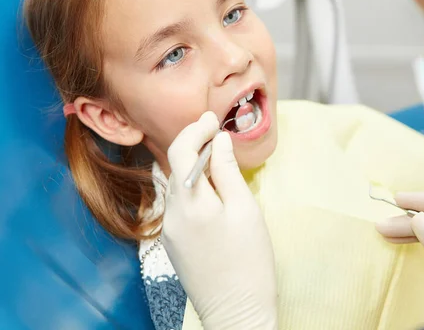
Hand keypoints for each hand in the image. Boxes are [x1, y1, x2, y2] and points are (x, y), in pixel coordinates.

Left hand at [161, 112, 277, 329]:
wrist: (236, 312)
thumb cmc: (249, 261)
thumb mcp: (245, 210)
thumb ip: (228, 171)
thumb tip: (219, 141)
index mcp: (189, 204)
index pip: (181, 151)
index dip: (196, 129)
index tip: (213, 117)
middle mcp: (171, 215)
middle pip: (175, 167)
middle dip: (194, 144)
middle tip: (217, 130)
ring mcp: (169, 231)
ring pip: (176, 185)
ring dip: (193, 165)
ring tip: (216, 155)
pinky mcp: (174, 243)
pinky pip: (179, 204)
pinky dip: (192, 187)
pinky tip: (211, 188)